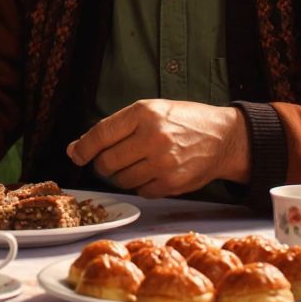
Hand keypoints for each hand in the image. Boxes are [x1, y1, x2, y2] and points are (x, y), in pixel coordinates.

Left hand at [65, 100, 249, 197]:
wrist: (224, 138)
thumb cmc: (184, 122)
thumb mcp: (151, 110)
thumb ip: (115, 127)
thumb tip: (77, 148)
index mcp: (145, 113)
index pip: (101, 134)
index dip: (83, 147)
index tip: (76, 154)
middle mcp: (153, 137)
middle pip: (107, 162)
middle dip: (102, 164)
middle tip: (110, 161)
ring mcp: (163, 163)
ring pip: (121, 180)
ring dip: (121, 176)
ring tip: (134, 164)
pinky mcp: (172, 184)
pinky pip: (140, 192)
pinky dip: (140, 186)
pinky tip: (151, 173)